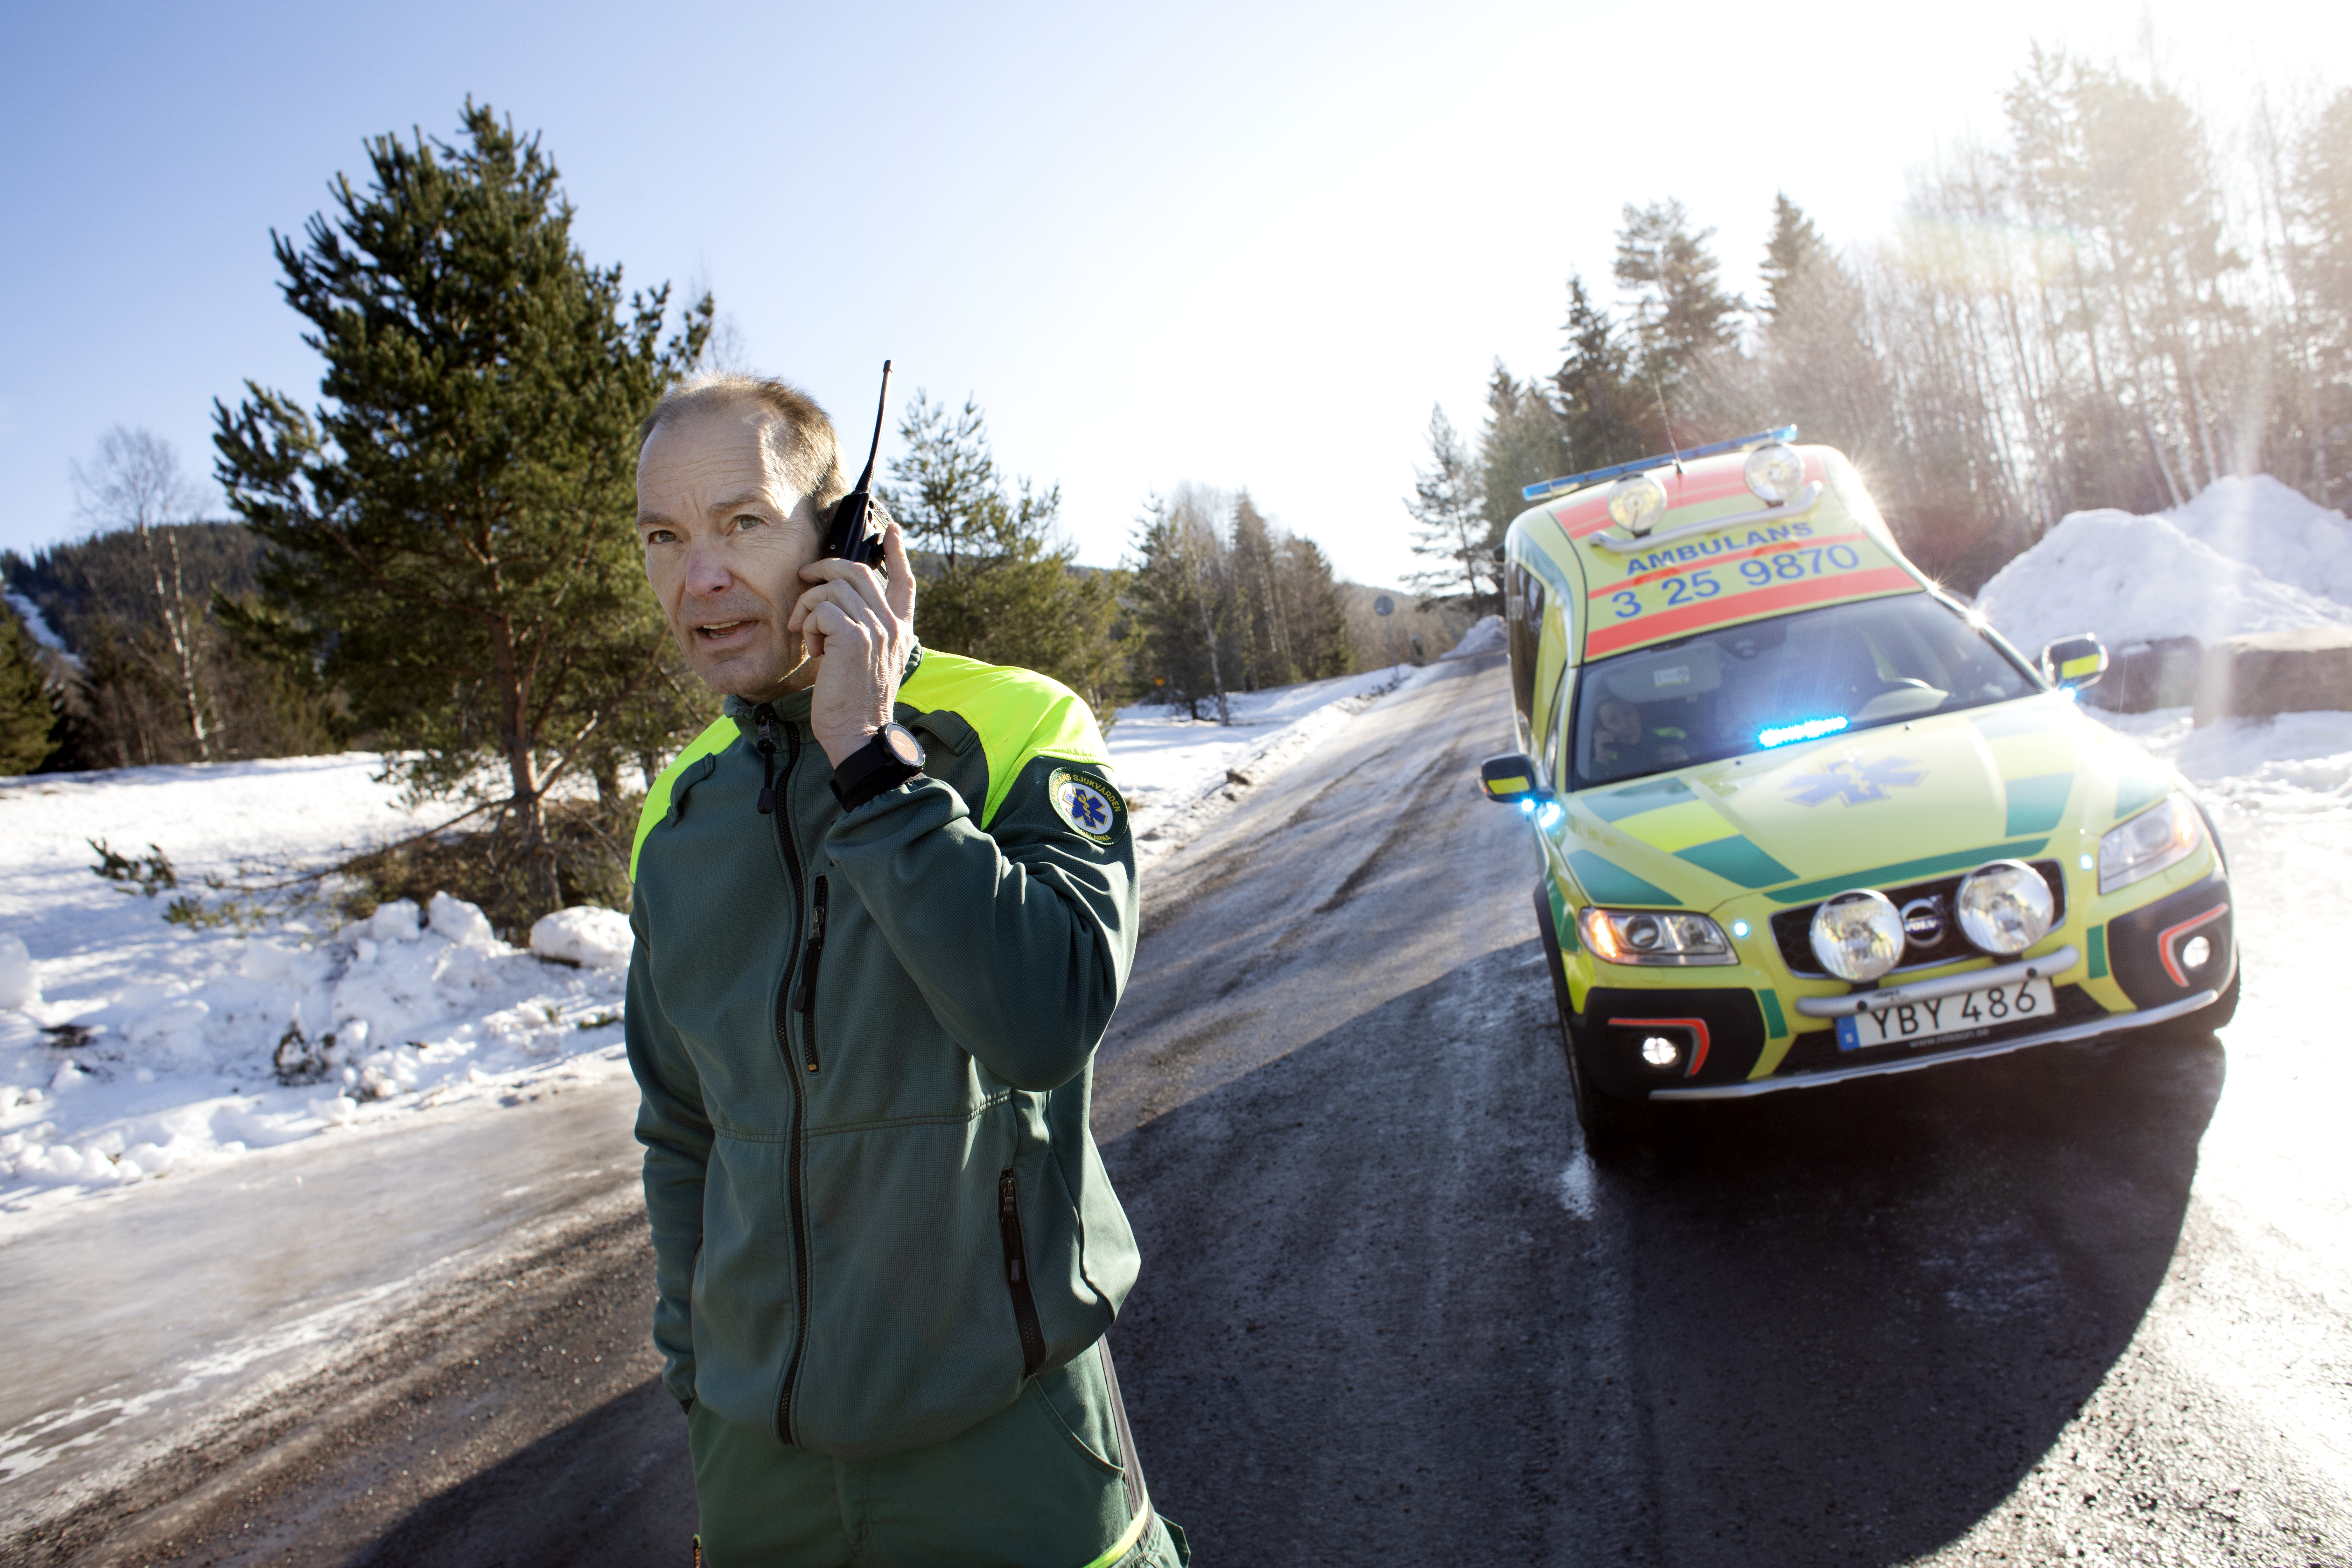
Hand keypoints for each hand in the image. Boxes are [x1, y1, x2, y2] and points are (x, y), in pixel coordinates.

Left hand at [790, 519, 917, 765]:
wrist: (858, 733)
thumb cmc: (855, 701)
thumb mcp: (869, 661)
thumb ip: (864, 631)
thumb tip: (836, 604)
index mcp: (900, 630)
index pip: (905, 582)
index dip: (898, 553)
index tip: (893, 532)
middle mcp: (893, 625)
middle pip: (859, 571)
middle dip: (825, 568)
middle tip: (804, 579)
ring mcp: (876, 629)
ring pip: (834, 588)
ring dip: (810, 607)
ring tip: (807, 634)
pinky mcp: (854, 637)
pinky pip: (822, 609)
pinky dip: (809, 624)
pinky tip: (814, 649)